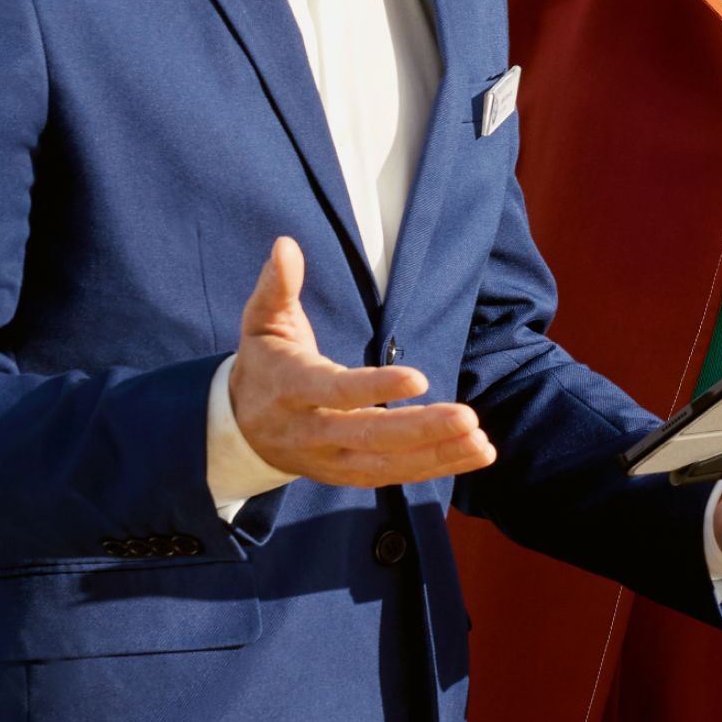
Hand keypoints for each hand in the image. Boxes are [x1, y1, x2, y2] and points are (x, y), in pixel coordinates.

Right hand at [227, 238, 494, 487]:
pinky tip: (474, 454)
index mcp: (290, 388)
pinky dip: (435, 467)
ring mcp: (328, 460)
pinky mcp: (346, 474)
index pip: (336, 391)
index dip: (375, 388)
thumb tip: (286, 245)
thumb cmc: (264, 362)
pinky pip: (393, 476)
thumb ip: (277, 285)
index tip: (419, 379)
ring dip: (438, 456)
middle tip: (468, 418)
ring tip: (482, 443)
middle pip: (368, 436)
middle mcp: (310, 431)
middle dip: (421, 430)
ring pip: (385, 465)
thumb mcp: (262, 321)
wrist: (240, 428)